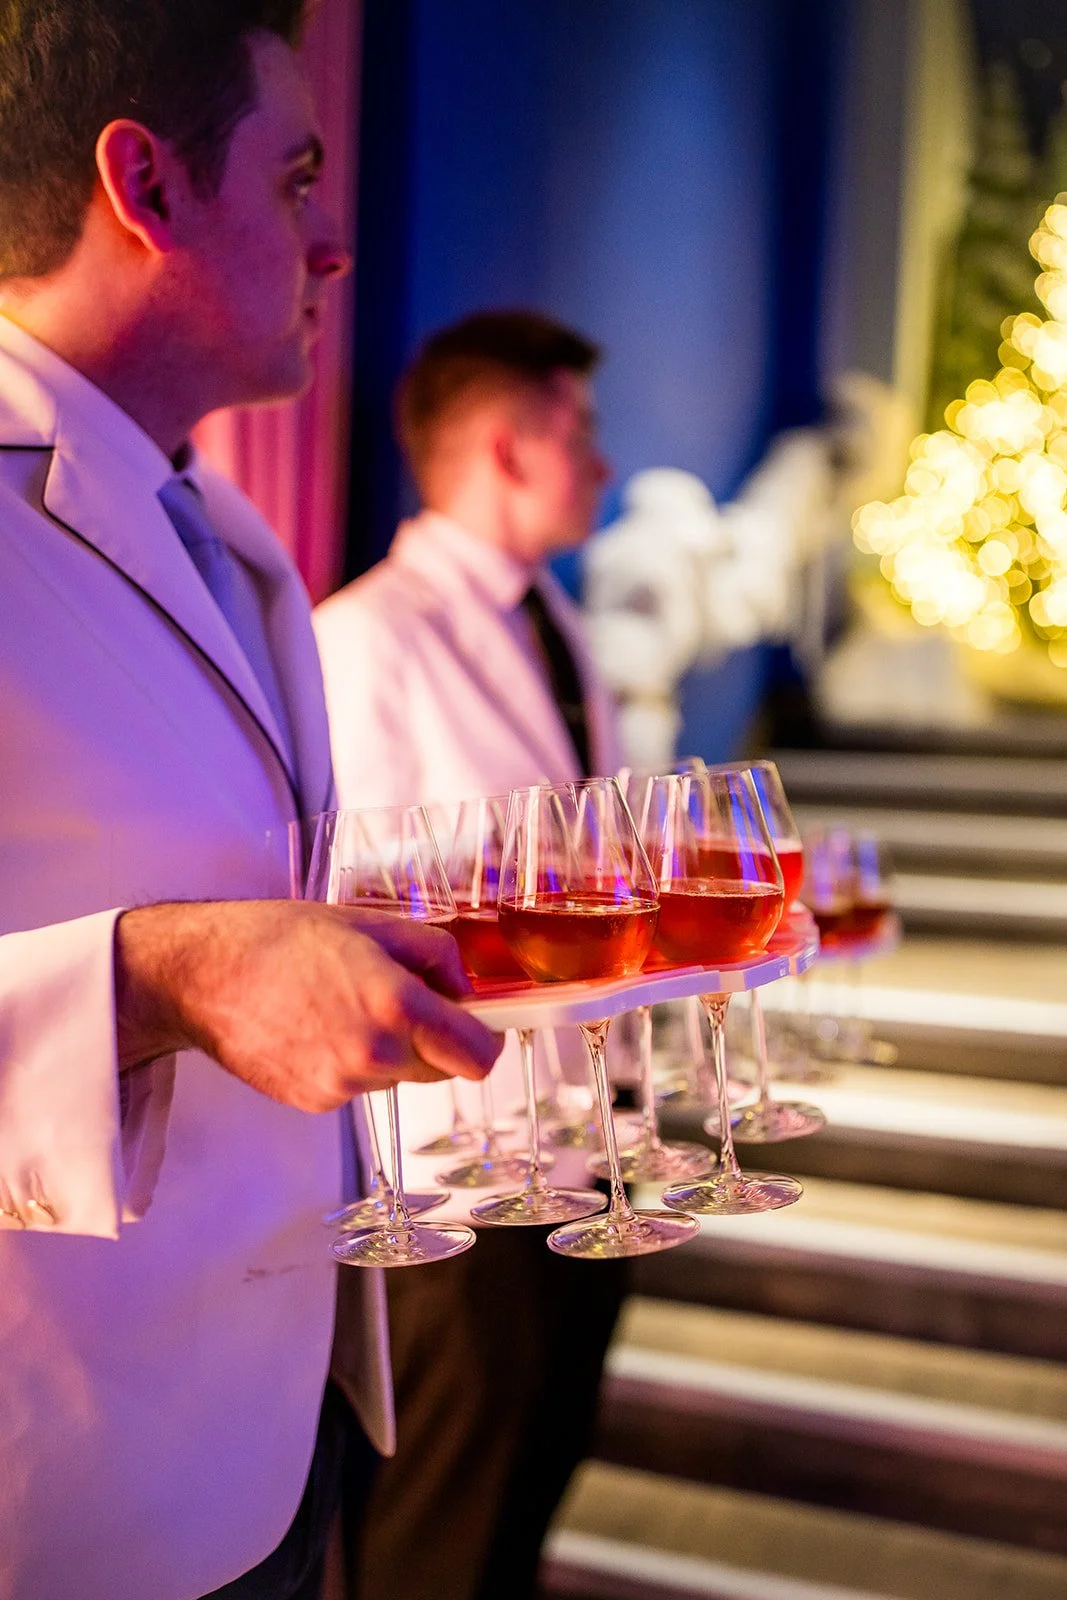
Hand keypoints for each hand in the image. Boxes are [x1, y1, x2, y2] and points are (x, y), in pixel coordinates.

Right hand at [114, 900, 501, 1111]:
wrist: (204, 974)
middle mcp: (374, 1056)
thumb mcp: (372, 923)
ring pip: (399, 1076)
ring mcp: (342, 1086)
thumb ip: (434, 954)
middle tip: (399, 996)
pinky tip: (316, 1026)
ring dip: (389, 1048)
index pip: (479, 1057)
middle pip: (443, 1069)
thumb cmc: (283, 938)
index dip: (486, 1038)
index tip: (477, 1021)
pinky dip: (352, 1061)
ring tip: (342, 1004)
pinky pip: (359, 1085)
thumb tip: (464, 988)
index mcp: (396, 1006)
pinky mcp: (315, 1103)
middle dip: (434, 1038)